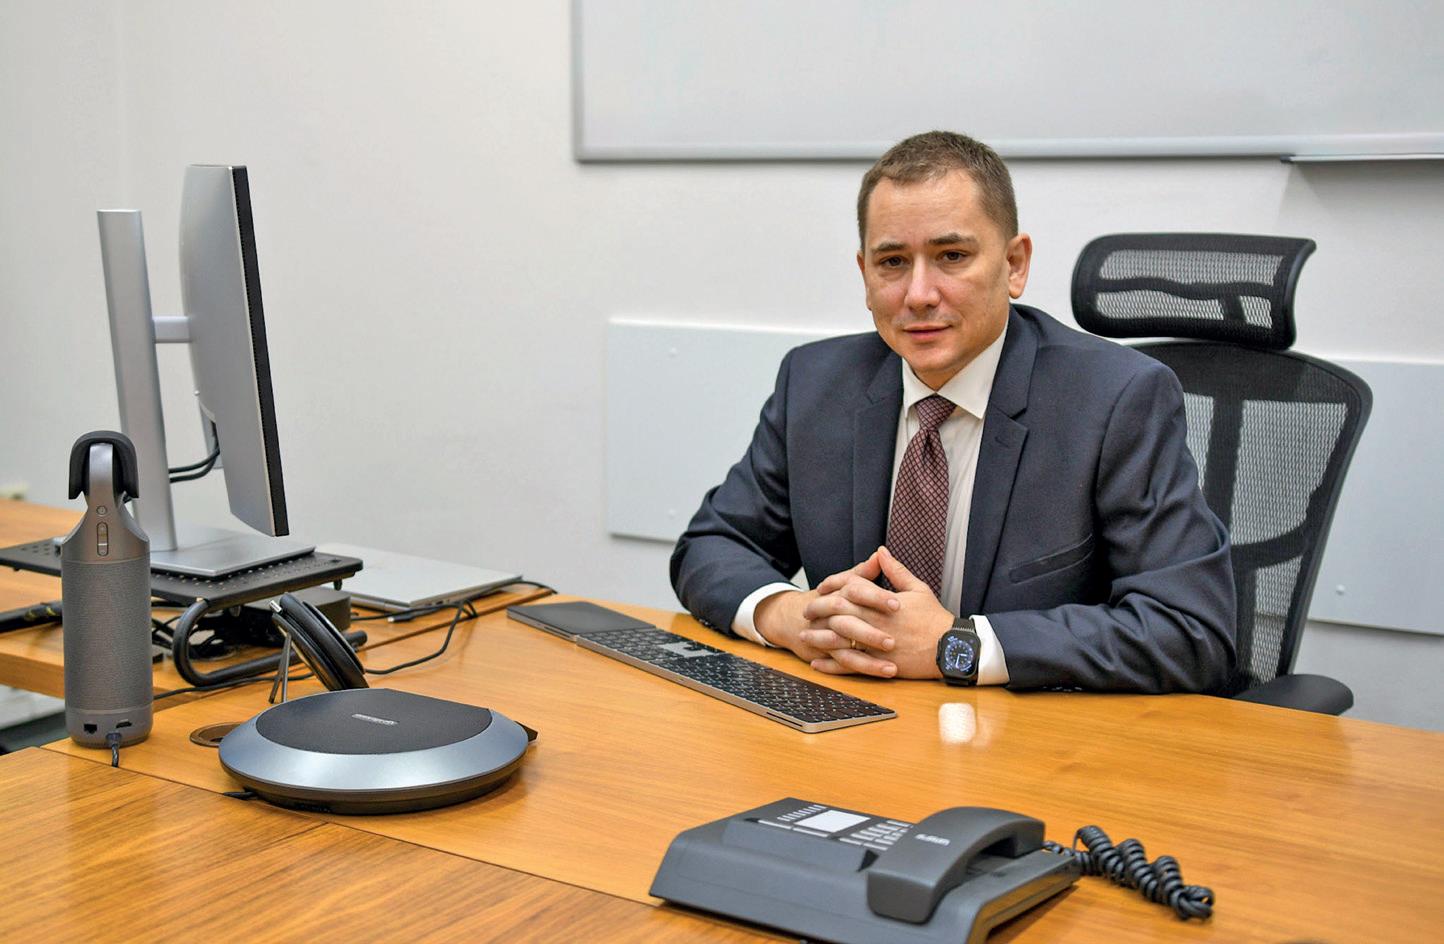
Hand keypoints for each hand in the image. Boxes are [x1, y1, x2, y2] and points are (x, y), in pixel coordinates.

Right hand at [753, 555, 894, 664]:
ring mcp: (825, 635)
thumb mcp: (846, 583)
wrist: (794, 618)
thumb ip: (864, 571)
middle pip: (848, 622)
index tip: (897, 604)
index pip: (855, 591)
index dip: (875, 597)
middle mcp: (829, 614)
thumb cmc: (831, 599)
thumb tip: (880, 553)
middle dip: (871, 633)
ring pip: (845, 648)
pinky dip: (864, 669)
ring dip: (870, 660)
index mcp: (838, 592)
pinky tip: (884, 672)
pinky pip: (845, 664)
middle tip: (894, 640)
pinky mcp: (826, 653)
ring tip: (892, 667)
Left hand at [800, 546, 950, 678]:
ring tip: (805, 638)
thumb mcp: (917, 589)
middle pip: (838, 613)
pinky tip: (818, 663)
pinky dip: (832, 665)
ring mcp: (876, 645)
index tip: (821, 589)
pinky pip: (850, 665)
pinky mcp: (879, 664)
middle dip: (819, 611)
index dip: (832, 587)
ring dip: (820, 638)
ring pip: (840, 641)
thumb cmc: (935, 618)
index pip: (850, 589)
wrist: (951, 648)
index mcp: (883, 602)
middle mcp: (875, 622)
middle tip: (806, 612)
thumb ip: (896, 570)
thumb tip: (881, 551)